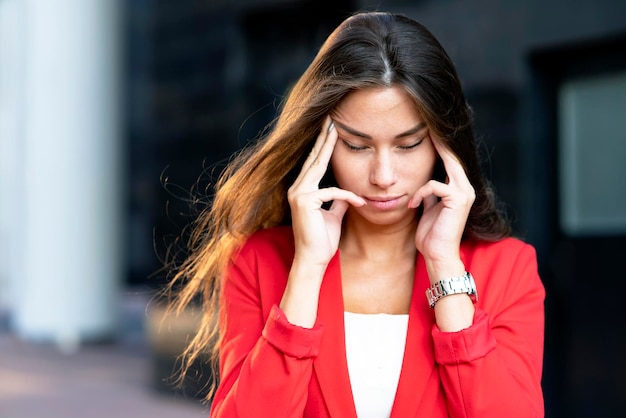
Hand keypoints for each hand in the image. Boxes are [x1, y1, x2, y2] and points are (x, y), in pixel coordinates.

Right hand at [287, 116, 365, 267]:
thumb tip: (348, 192)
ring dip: (328, 150)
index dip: (323, 146)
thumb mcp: (334, 215)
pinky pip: (331, 192)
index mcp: (303, 190)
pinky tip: (359, 201)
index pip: (315, 164)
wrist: (313, 260)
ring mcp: (299, 194)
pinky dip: (347, 196)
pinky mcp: (305, 202)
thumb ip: (338, 201)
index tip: (331, 130)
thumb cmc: (323, 240)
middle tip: (330, 119)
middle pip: (313, 159)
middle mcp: (298, 189)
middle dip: (323, 138)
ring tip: (336, 132)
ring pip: (317, 167)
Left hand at [409, 139, 474, 271]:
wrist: (437, 254)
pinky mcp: (457, 199)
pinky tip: (412, 204)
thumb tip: (422, 181)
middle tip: (427, 125)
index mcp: (458, 189)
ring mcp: (464, 193)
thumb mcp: (428, 208)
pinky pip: (434, 185)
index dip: (440, 146)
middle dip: (439, 141)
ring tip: (413, 175)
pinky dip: (420, 193)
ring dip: (426, 171)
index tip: (428, 131)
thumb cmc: (430, 235)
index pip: (450, 161)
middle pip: (453, 156)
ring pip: (447, 166)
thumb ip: (429, 193)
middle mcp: (465, 188)